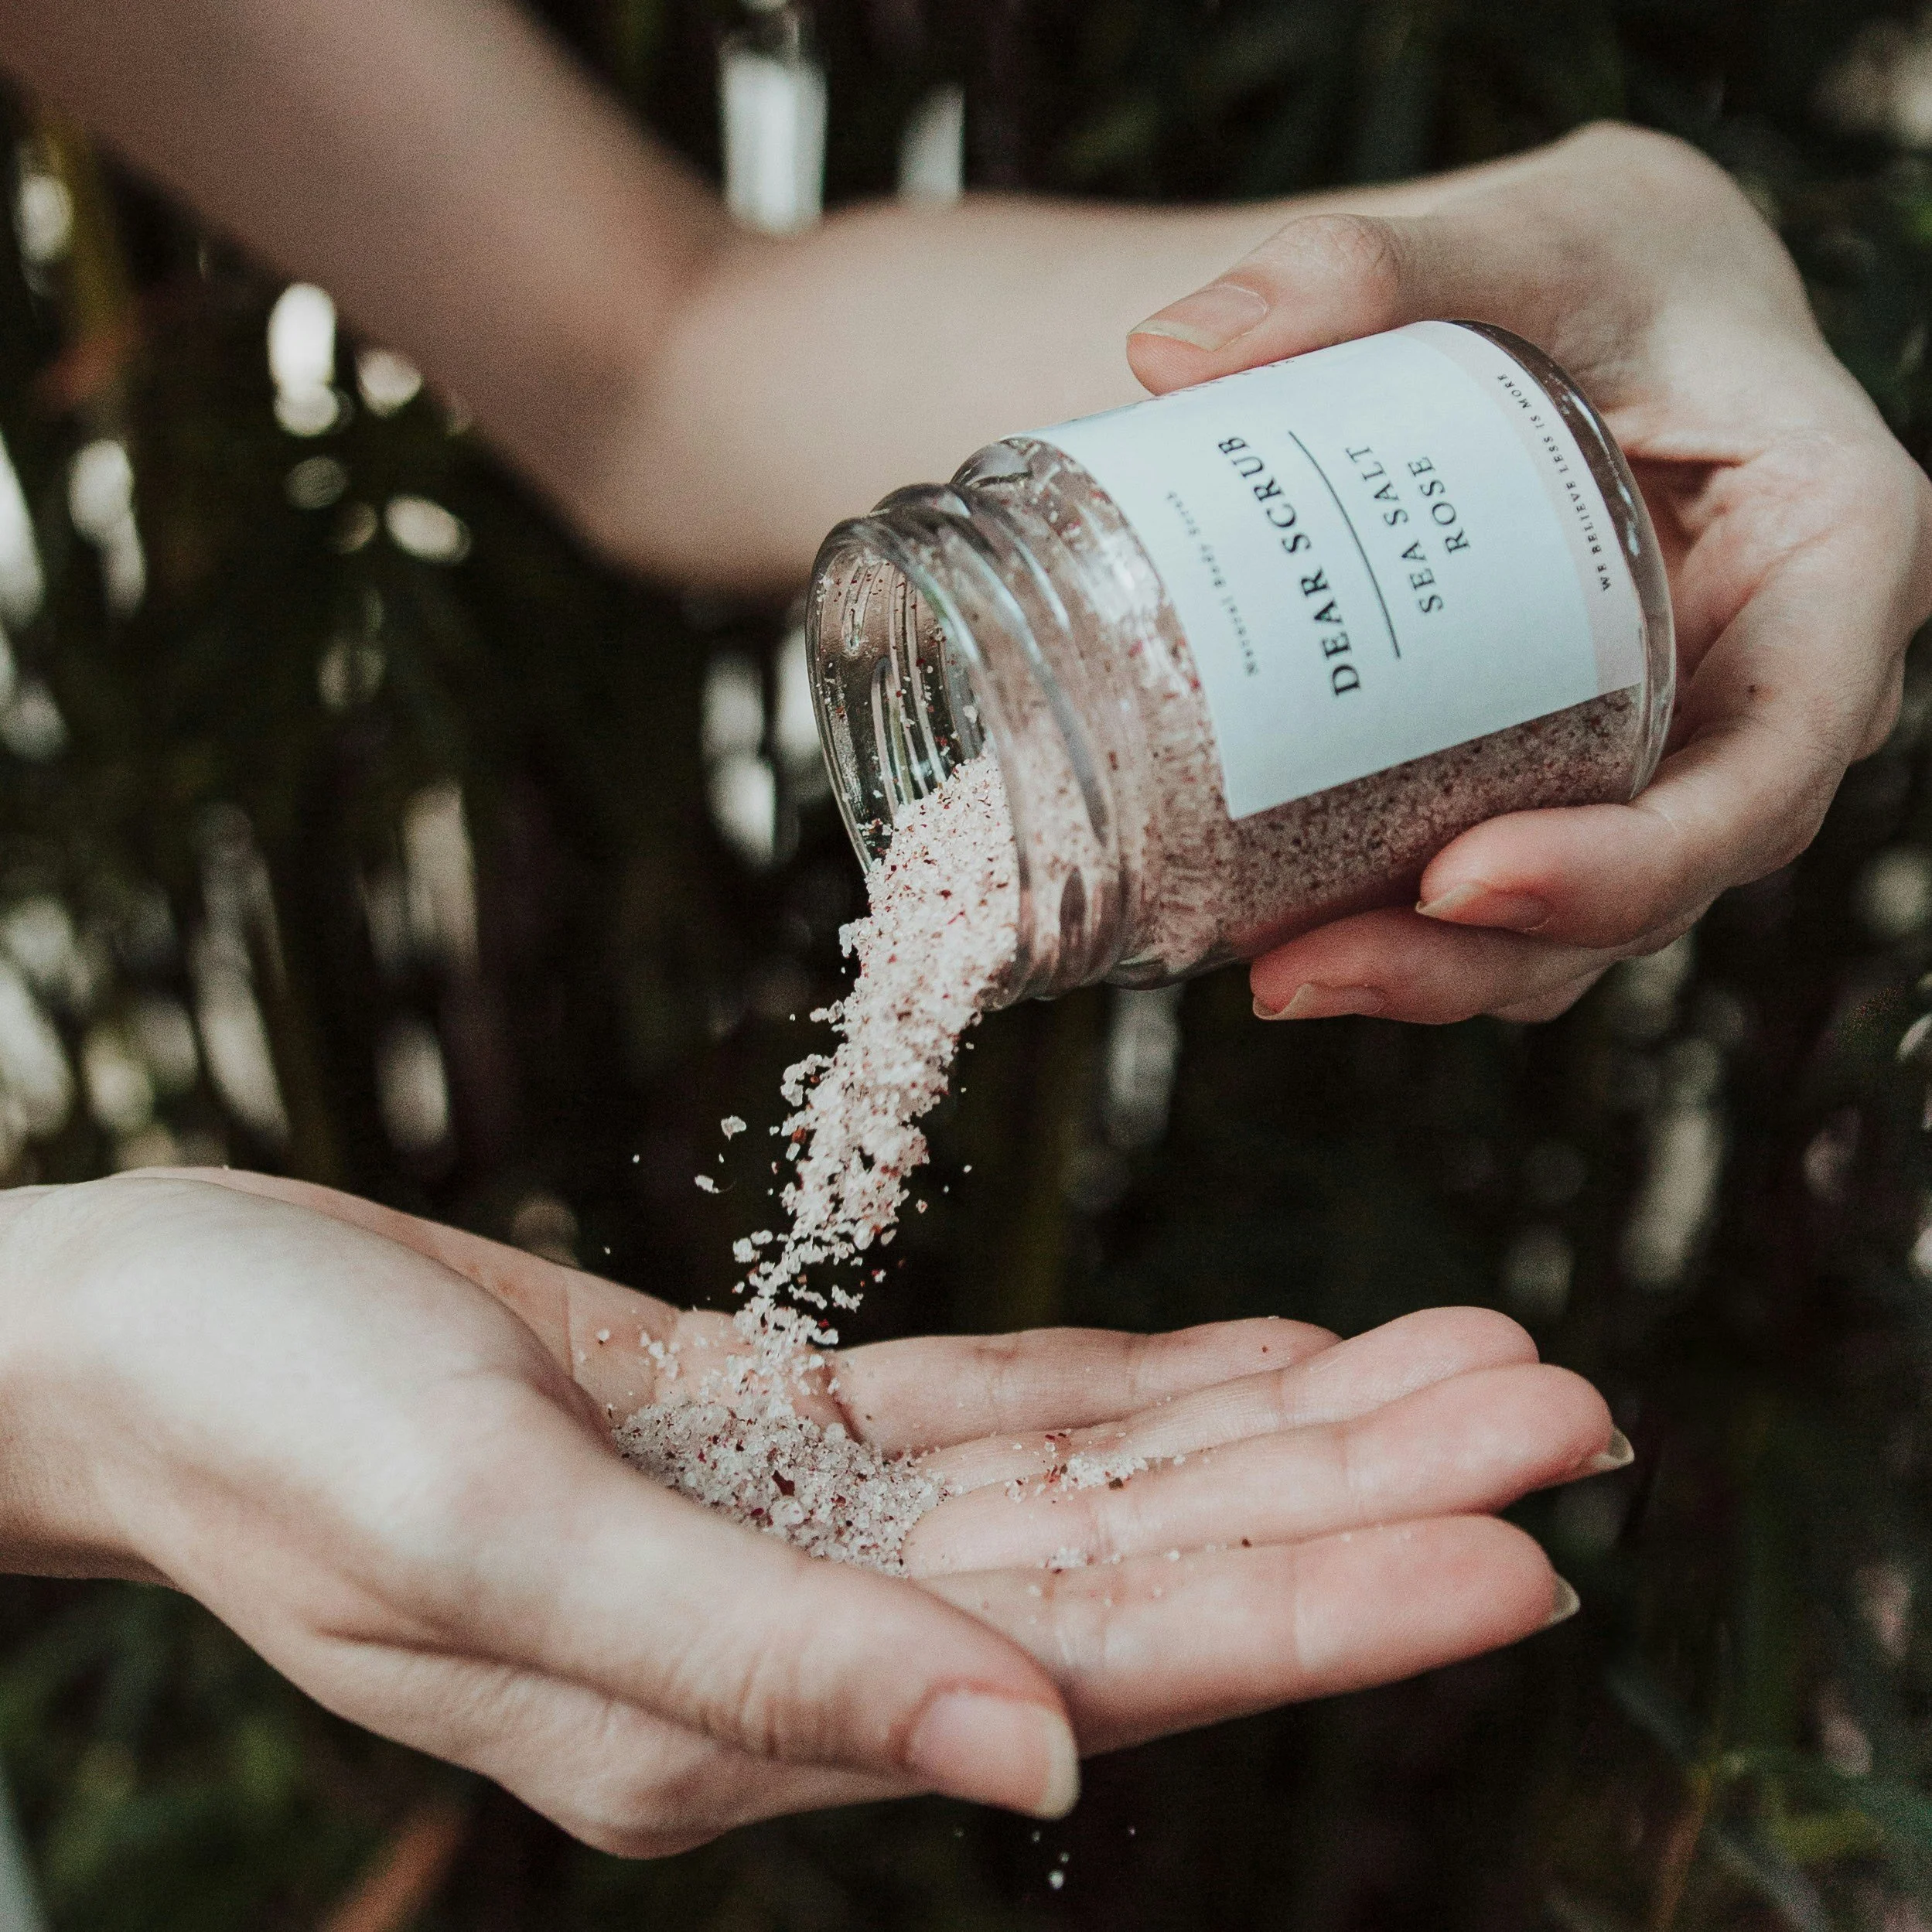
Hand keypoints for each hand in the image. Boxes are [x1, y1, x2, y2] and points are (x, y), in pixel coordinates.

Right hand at [0, 1169, 1618, 1852]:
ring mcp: (803, 1539)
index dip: (1326, 1602)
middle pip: (1152, 1567)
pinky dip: (1148, 1387)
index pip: (1107, 1663)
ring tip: (1473, 1356)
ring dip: (1292, 1423)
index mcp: (750, 1715)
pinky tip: (1270, 1362)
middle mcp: (811, 1648)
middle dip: (1369, 1494)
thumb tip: (1031, 1770)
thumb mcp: (482, 1542)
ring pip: (1108, 1483)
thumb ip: (750, 1667)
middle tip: (1572, 1406)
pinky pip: (1007, 1415)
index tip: (1523, 1540)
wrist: (154, 1336)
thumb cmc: (271, 1424)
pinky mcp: (771, 1433)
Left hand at [1129, 122, 1931, 1024]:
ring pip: (1590, 918)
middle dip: (1496, 952)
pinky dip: (1418, 929)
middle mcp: (1776, 683)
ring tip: (1281, 976)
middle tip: (1315, 966)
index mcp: (1832, 557)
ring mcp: (1680, 744)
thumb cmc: (1602, 266)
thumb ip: (1372, 265)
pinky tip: (1287, 936)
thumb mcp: (1527, 237)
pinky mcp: (1585, 770)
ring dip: (1441, 974)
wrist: (1584, 308)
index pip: (1776, 756)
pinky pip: (1523, 884)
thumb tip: (1170, 352)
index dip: (1637, 855)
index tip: (1463, 879)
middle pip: (1667, 874)